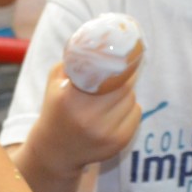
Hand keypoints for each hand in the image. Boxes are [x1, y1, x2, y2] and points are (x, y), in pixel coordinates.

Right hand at [27, 61, 140, 178]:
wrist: (55, 151)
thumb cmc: (57, 109)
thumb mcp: (56, 81)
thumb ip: (74, 61)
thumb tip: (101, 40)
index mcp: (70, 98)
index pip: (107, 74)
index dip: (119, 64)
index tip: (124, 56)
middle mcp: (88, 117)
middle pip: (123, 86)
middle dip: (124, 78)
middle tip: (121, 74)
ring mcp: (105, 133)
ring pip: (131, 100)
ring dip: (126, 94)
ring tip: (111, 97)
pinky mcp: (118, 143)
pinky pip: (136, 114)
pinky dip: (131, 109)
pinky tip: (115, 113)